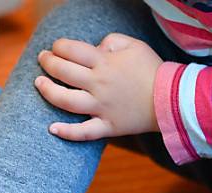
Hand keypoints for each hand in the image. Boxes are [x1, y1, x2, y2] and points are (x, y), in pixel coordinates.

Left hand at [35, 33, 161, 140]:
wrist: (172, 99)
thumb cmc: (152, 69)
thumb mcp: (134, 45)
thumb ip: (111, 41)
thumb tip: (95, 48)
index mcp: (105, 62)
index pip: (71, 50)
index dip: (58, 46)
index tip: (55, 47)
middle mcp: (99, 84)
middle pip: (63, 72)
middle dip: (48, 62)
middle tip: (42, 59)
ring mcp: (101, 107)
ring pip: (66, 100)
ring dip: (48, 91)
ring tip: (39, 83)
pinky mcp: (108, 126)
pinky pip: (84, 132)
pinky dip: (67, 132)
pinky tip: (52, 128)